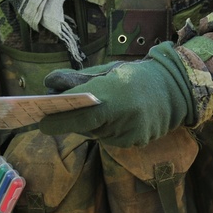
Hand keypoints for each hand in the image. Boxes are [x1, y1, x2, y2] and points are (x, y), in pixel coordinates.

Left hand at [38, 42, 195, 146]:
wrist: (171, 89)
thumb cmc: (132, 75)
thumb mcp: (104, 71)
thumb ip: (78, 79)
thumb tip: (49, 83)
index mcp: (113, 93)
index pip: (80, 113)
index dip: (59, 120)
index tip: (41, 123)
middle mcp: (123, 115)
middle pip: (85, 125)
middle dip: (67, 121)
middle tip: (49, 119)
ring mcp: (131, 131)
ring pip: (96, 134)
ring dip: (85, 126)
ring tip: (76, 114)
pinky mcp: (136, 142)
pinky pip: (110, 139)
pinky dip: (103, 131)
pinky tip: (107, 119)